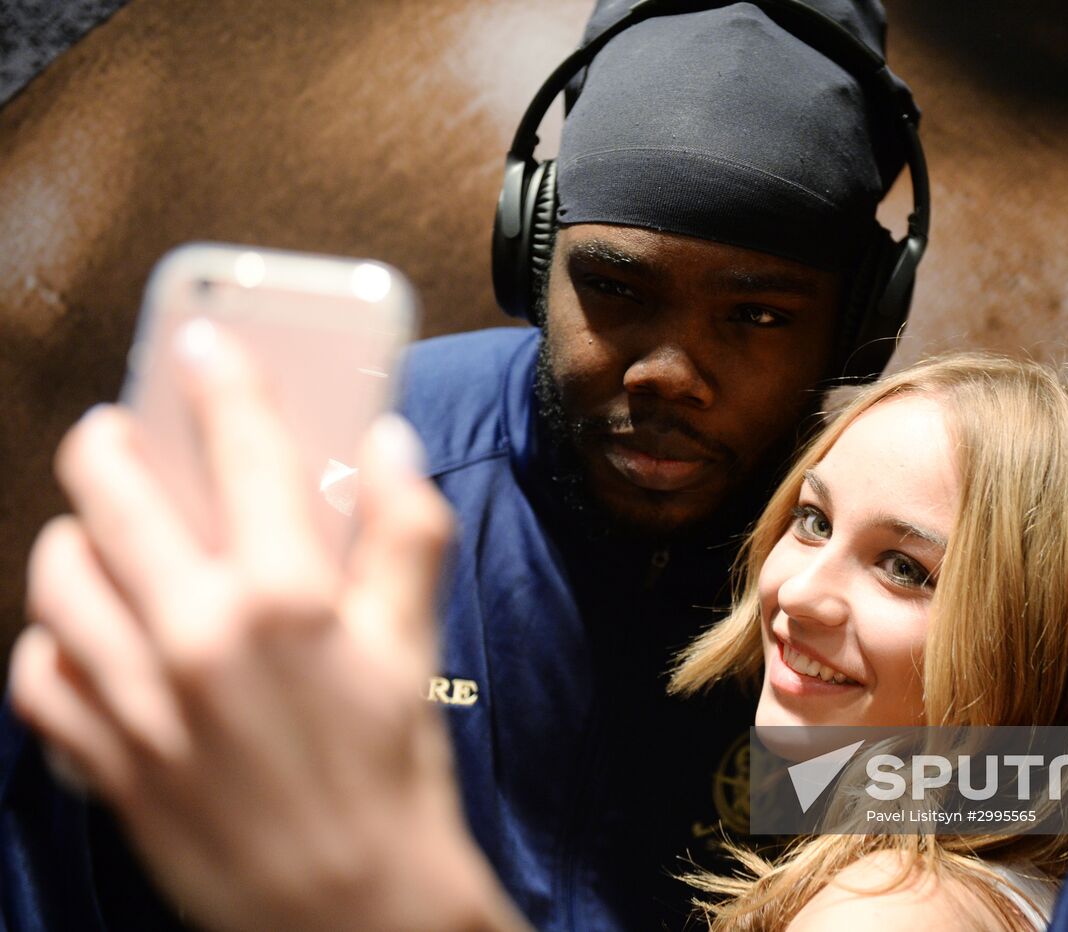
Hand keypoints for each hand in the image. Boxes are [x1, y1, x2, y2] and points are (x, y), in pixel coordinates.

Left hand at [11, 323, 525, 930]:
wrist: (347, 906)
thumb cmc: (391, 772)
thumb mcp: (413, 646)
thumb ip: (405, 534)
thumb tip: (393, 443)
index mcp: (284, 596)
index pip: (243, 449)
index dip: (220, 379)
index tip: (205, 342)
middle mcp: (196, 632)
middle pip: (113, 494)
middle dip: (107, 442)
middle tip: (117, 432)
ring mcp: (136, 697)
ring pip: (56, 577)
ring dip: (72, 537)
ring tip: (96, 533)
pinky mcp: (102, 757)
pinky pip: (38, 674)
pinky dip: (52, 642)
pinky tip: (85, 637)